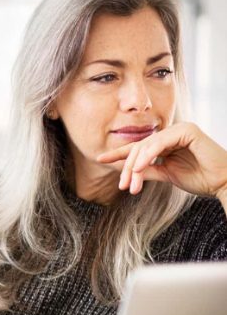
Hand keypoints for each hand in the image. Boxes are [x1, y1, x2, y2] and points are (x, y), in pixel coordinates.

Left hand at [96, 122, 226, 199]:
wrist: (222, 182)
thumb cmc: (199, 178)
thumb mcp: (166, 174)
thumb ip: (147, 170)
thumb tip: (127, 171)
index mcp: (168, 141)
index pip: (139, 147)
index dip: (119, 153)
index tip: (100, 159)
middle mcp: (172, 132)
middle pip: (139, 147)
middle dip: (126, 167)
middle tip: (121, 186)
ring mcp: (180, 129)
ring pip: (146, 146)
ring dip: (134, 166)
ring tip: (128, 183)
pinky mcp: (187, 130)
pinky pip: (159, 143)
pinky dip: (147, 156)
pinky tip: (138, 168)